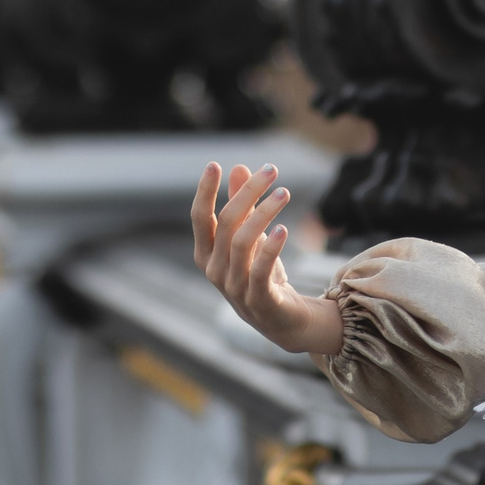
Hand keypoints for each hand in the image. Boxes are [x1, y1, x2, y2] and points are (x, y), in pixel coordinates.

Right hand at [192, 161, 344, 356]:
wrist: (282, 320)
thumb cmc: (260, 274)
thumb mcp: (250, 236)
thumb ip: (242, 205)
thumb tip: (239, 167)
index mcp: (206, 255)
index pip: (200, 219)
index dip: (205, 191)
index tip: (214, 164)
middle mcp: (215, 271)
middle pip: (227, 223)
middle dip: (248, 192)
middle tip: (271, 170)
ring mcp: (234, 288)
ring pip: (243, 242)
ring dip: (264, 212)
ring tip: (284, 192)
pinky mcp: (259, 300)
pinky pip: (261, 269)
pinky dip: (271, 247)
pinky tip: (284, 228)